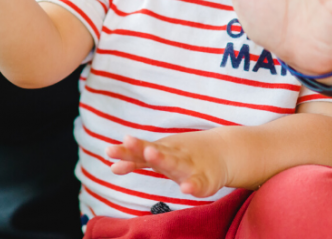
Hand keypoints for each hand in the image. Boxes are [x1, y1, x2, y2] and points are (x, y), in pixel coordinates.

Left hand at [106, 132, 231, 197]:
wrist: (221, 152)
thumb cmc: (183, 155)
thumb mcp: (160, 154)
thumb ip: (137, 161)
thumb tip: (112, 167)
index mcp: (162, 152)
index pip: (140, 153)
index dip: (126, 153)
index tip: (110, 152)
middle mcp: (174, 157)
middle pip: (158, 154)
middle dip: (145, 150)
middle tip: (132, 143)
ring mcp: (190, 166)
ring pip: (175, 163)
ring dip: (164, 159)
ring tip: (152, 153)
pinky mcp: (206, 180)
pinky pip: (199, 184)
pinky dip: (193, 186)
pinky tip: (186, 188)